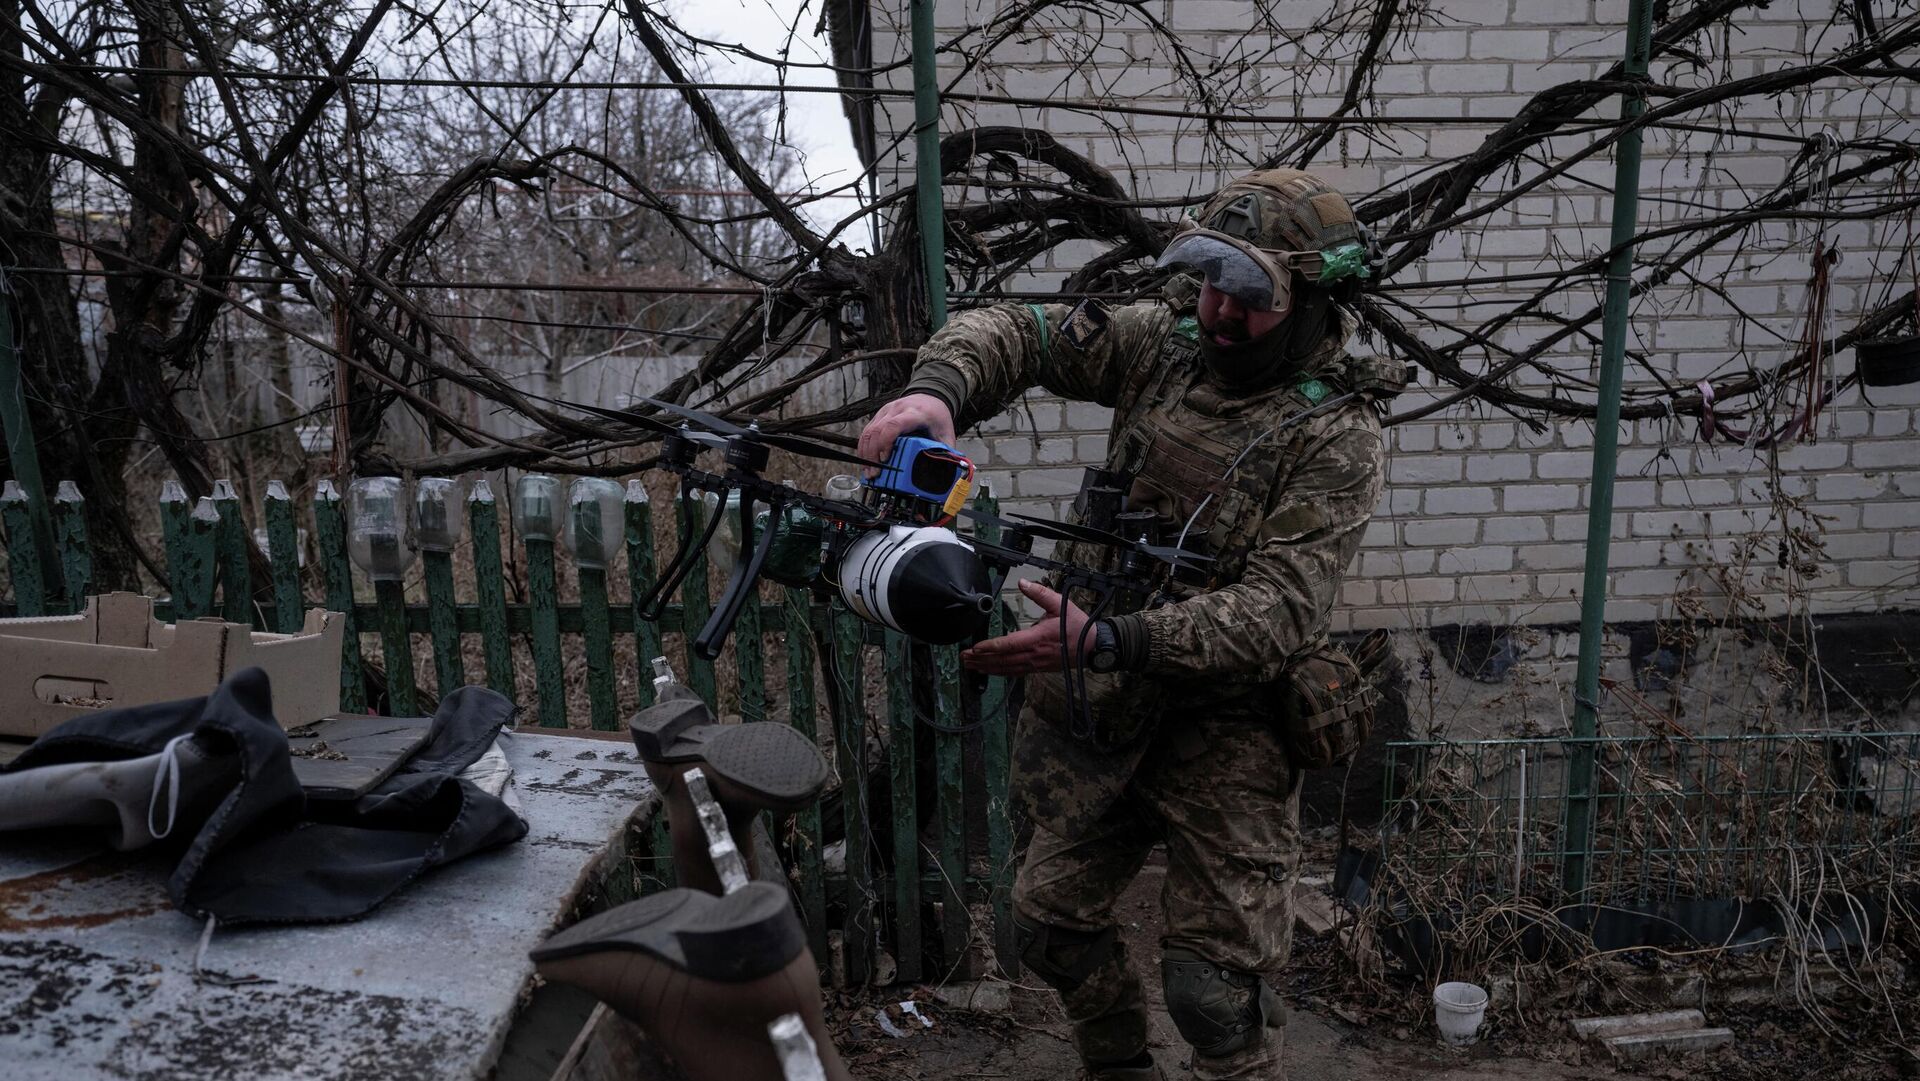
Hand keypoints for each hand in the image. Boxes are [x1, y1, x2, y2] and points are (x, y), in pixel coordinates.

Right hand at [856, 393, 955, 476]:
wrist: (931, 397)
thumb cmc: (937, 415)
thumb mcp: (946, 433)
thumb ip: (946, 452)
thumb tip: (945, 471)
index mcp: (915, 413)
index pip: (894, 425)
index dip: (886, 443)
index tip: (886, 459)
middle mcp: (897, 410)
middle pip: (877, 430)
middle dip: (872, 454)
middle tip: (875, 473)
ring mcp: (886, 411)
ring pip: (869, 431)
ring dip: (866, 453)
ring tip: (869, 472)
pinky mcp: (879, 415)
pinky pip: (867, 431)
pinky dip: (864, 447)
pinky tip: (866, 461)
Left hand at [960, 580, 1092, 675]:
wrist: (1093, 646)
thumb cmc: (1078, 626)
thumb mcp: (1060, 604)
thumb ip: (1040, 593)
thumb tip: (1023, 583)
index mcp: (1038, 638)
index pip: (1009, 644)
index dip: (990, 647)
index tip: (975, 647)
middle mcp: (1034, 654)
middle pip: (1003, 660)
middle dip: (981, 659)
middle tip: (964, 657)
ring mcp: (1035, 663)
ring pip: (1006, 668)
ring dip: (987, 667)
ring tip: (970, 665)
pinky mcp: (1037, 668)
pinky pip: (1014, 672)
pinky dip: (999, 672)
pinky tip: (989, 671)